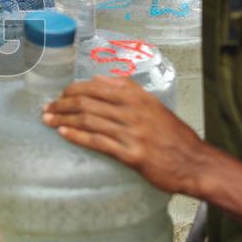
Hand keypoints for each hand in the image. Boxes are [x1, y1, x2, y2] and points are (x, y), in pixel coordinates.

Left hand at [42, 76, 212, 195]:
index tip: (60, 95)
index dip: (73, 90)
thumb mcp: (153, 105)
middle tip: (46, 108)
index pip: (96, 86)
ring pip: (89, 120)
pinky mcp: (131, 154)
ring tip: (47, 120)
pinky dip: (77, 136)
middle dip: (62, 104)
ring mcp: (132, 132)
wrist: (195, 162)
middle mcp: (133, 111)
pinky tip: (63, 134)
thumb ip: (128, 90)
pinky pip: (98, 142)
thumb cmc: (173, 136)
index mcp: (137, 97)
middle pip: (87, 102)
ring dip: (63, 119)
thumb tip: (99, 78)